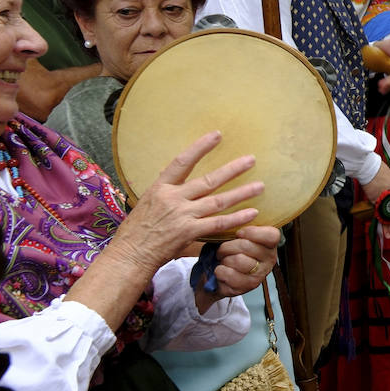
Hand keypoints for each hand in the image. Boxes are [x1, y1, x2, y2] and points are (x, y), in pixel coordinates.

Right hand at [112, 131, 264, 273]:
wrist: (129, 255)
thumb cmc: (136, 231)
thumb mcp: (147, 203)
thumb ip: (166, 191)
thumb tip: (178, 175)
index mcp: (160, 188)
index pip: (182, 161)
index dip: (200, 147)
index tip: (217, 135)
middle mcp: (173, 199)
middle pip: (208, 180)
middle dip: (233, 169)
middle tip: (252, 160)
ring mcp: (182, 215)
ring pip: (218, 201)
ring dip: (241, 193)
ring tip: (260, 186)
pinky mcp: (189, 232)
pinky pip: (218, 223)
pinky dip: (236, 217)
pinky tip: (252, 212)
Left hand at [194, 226, 281, 311]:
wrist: (215, 275)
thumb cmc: (227, 251)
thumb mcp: (235, 235)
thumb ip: (240, 225)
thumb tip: (239, 212)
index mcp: (270, 244)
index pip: (271, 235)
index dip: (253, 232)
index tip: (239, 233)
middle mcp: (270, 259)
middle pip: (248, 246)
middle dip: (228, 246)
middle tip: (223, 249)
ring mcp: (260, 274)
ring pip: (238, 260)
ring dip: (224, 259)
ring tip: (222, 260)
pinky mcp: (248, 287)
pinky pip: (230, 274)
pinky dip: (220, 271)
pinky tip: (221, 271)